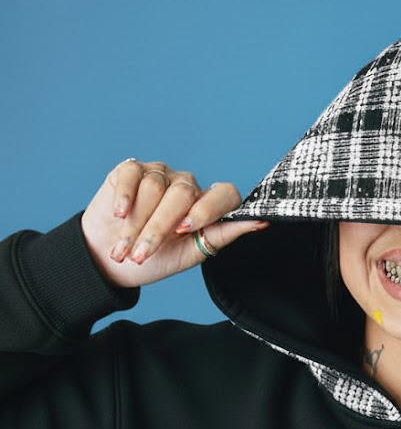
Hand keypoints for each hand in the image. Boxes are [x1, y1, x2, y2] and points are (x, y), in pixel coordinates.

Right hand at [80, 158, 269, 288]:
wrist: (112, 260)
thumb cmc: (156, 259)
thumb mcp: (193, 253)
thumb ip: (222, 235)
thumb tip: (261, 222)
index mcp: (208, 204)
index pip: (224, 194)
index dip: (207, 210)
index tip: (185, 231)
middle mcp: (187, 184)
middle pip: (183, 194)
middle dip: (159, 228)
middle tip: (141, 254)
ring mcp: (160, 173)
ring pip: (155, 187)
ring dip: (136, 224)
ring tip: (123, 249)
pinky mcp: (131, 169)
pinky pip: (132, 176)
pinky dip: (125, 198)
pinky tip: (118, 215)